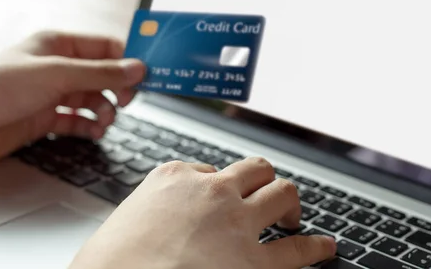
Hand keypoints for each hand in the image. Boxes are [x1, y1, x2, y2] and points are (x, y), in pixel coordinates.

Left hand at [0, 30, 144, 163]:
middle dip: (119, 89)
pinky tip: (94, 132)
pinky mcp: (44, 118)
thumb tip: (137, 68)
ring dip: (105, 110)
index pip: (106, 47)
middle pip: (103, 75)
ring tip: (106, 120)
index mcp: (59, 45)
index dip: (129, 59)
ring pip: (93, 100)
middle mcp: (57, 68)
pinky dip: (89, 127)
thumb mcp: (56, 75)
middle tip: (128, 101)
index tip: (149, 74)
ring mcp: (51, 94)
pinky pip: (77, 121)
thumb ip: (100, 74)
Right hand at [70, 158, 336, 268]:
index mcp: (173, 177)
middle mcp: (210, 191)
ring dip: (289, 203)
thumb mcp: (124, 223)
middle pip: (254, 170)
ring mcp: (235, 222)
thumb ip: (151, 213)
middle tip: (265, 197)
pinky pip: (296, 249)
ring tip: (292, 216)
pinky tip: (324, 247)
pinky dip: (314, 246)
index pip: (209, 171)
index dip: (217, 187)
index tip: (220, 199)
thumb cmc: (106, 264)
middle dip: (263, 181)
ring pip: (281, 193)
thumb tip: (160, 225)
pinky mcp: (253, 262)